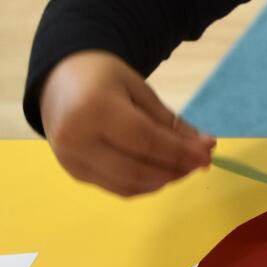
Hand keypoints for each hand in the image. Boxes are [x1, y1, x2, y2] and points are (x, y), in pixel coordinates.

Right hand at [40, 51, 215, 195]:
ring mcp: (71, 160)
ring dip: (162, 181)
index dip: (179, 152)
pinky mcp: (74, 173)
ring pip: (126, 185)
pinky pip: (116, 188)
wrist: (59, 81)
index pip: (145, 140)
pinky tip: (162, 173)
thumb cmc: (104, 79)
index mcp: (93, 108)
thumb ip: (170, 122)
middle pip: (135, 169)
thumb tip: (205, 147)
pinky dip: (144, 185)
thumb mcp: (140, 90)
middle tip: (200, 163)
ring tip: (184, 167)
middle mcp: (76, 138)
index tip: (206, 155)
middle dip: (174, 170)